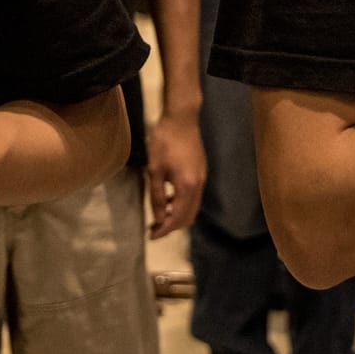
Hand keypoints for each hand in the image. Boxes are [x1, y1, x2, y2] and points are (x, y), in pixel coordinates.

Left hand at [144, 111, 205, 238]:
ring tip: (159, 215)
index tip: (151, 235)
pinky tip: (169, 198)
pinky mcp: (201, 171)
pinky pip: (194, 196)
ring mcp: (202, 178)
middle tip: (154, 228)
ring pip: (193, 207)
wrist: (181, 118)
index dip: (165, 230)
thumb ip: (157, 196)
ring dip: (177, 215)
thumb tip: (158, 218)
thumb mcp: (155, 170)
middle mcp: (199, 186)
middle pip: (189, 216)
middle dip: (172, 226)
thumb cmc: (164, 141)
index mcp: (187, 187)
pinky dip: (182, 203)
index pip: (178, 218)